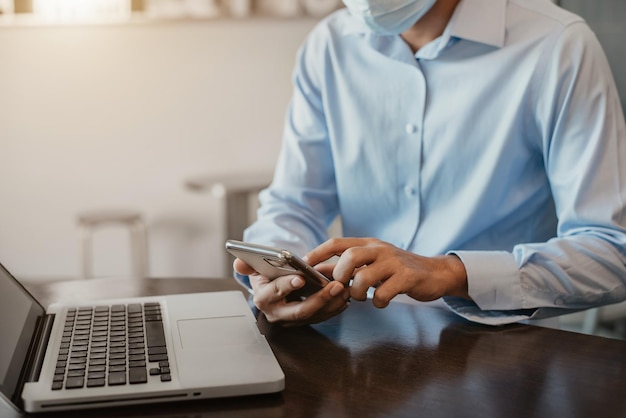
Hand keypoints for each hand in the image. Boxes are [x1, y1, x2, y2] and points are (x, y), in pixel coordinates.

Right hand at [233, 258, 350, 326]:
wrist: (273, 286)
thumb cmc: (266, 274)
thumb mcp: (254, 267)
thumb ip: (246, 264)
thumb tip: (239, 263)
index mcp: (263, 298)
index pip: (274, 292)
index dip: (286, 285)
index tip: (300, 278)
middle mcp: (277, 313)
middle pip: (300, 311)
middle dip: (319, 299)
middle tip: (334, 285)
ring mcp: (293, 320)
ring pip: (315, 315)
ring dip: (332, 303)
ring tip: (344, 287)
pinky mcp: (306, 320)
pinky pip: (323, 316)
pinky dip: (335, 306)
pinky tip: (345, 295)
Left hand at [305, 238, 468, 307]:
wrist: (435, 273)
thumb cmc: (398, 270)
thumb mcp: (373, 263)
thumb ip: (349, 267)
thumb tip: (319, 271)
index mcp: (368, 244)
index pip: (337, 243)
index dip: (318, 253)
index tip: (305, 264)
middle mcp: (380, 249)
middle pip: (349, 256)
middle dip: (340, 275)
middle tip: (343, 288)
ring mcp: (394, 262)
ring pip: (364, 276)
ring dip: (359, 292)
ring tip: (364, 297)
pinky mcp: (407, 277)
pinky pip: (384, 292)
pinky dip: (378, 301)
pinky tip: (382, 301)